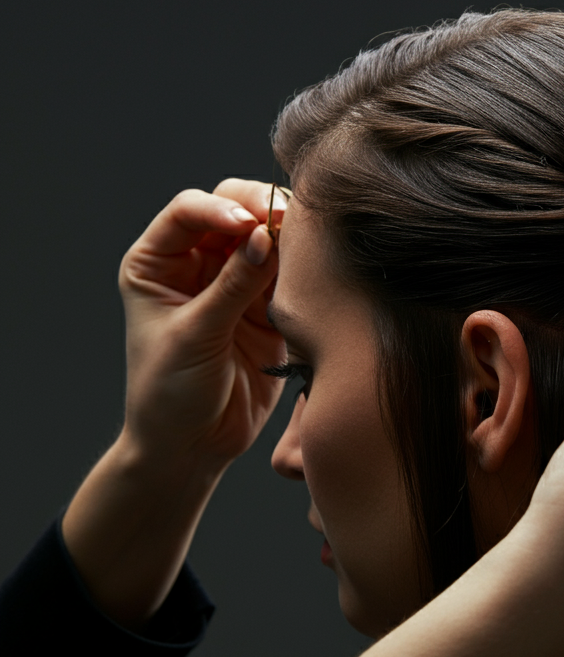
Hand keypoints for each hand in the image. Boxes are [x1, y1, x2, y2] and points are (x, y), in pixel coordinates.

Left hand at [119, 180, 285, 468]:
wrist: (192, 447)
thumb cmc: (169, 394)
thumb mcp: (194, 335)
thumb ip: (232, 285)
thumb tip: (266, 236)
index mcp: (158, 262)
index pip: (189, 210)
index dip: (221, 208)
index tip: (249, 226)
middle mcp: (196, 264)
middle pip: (233, 210)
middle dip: (259, 210)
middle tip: (287, 223)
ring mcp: (234, 284)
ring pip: (267, 237)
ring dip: (287, 237)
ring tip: (307, 245)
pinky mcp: (267, 309)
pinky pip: (289, 275)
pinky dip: (302, 269)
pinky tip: (312, 271)